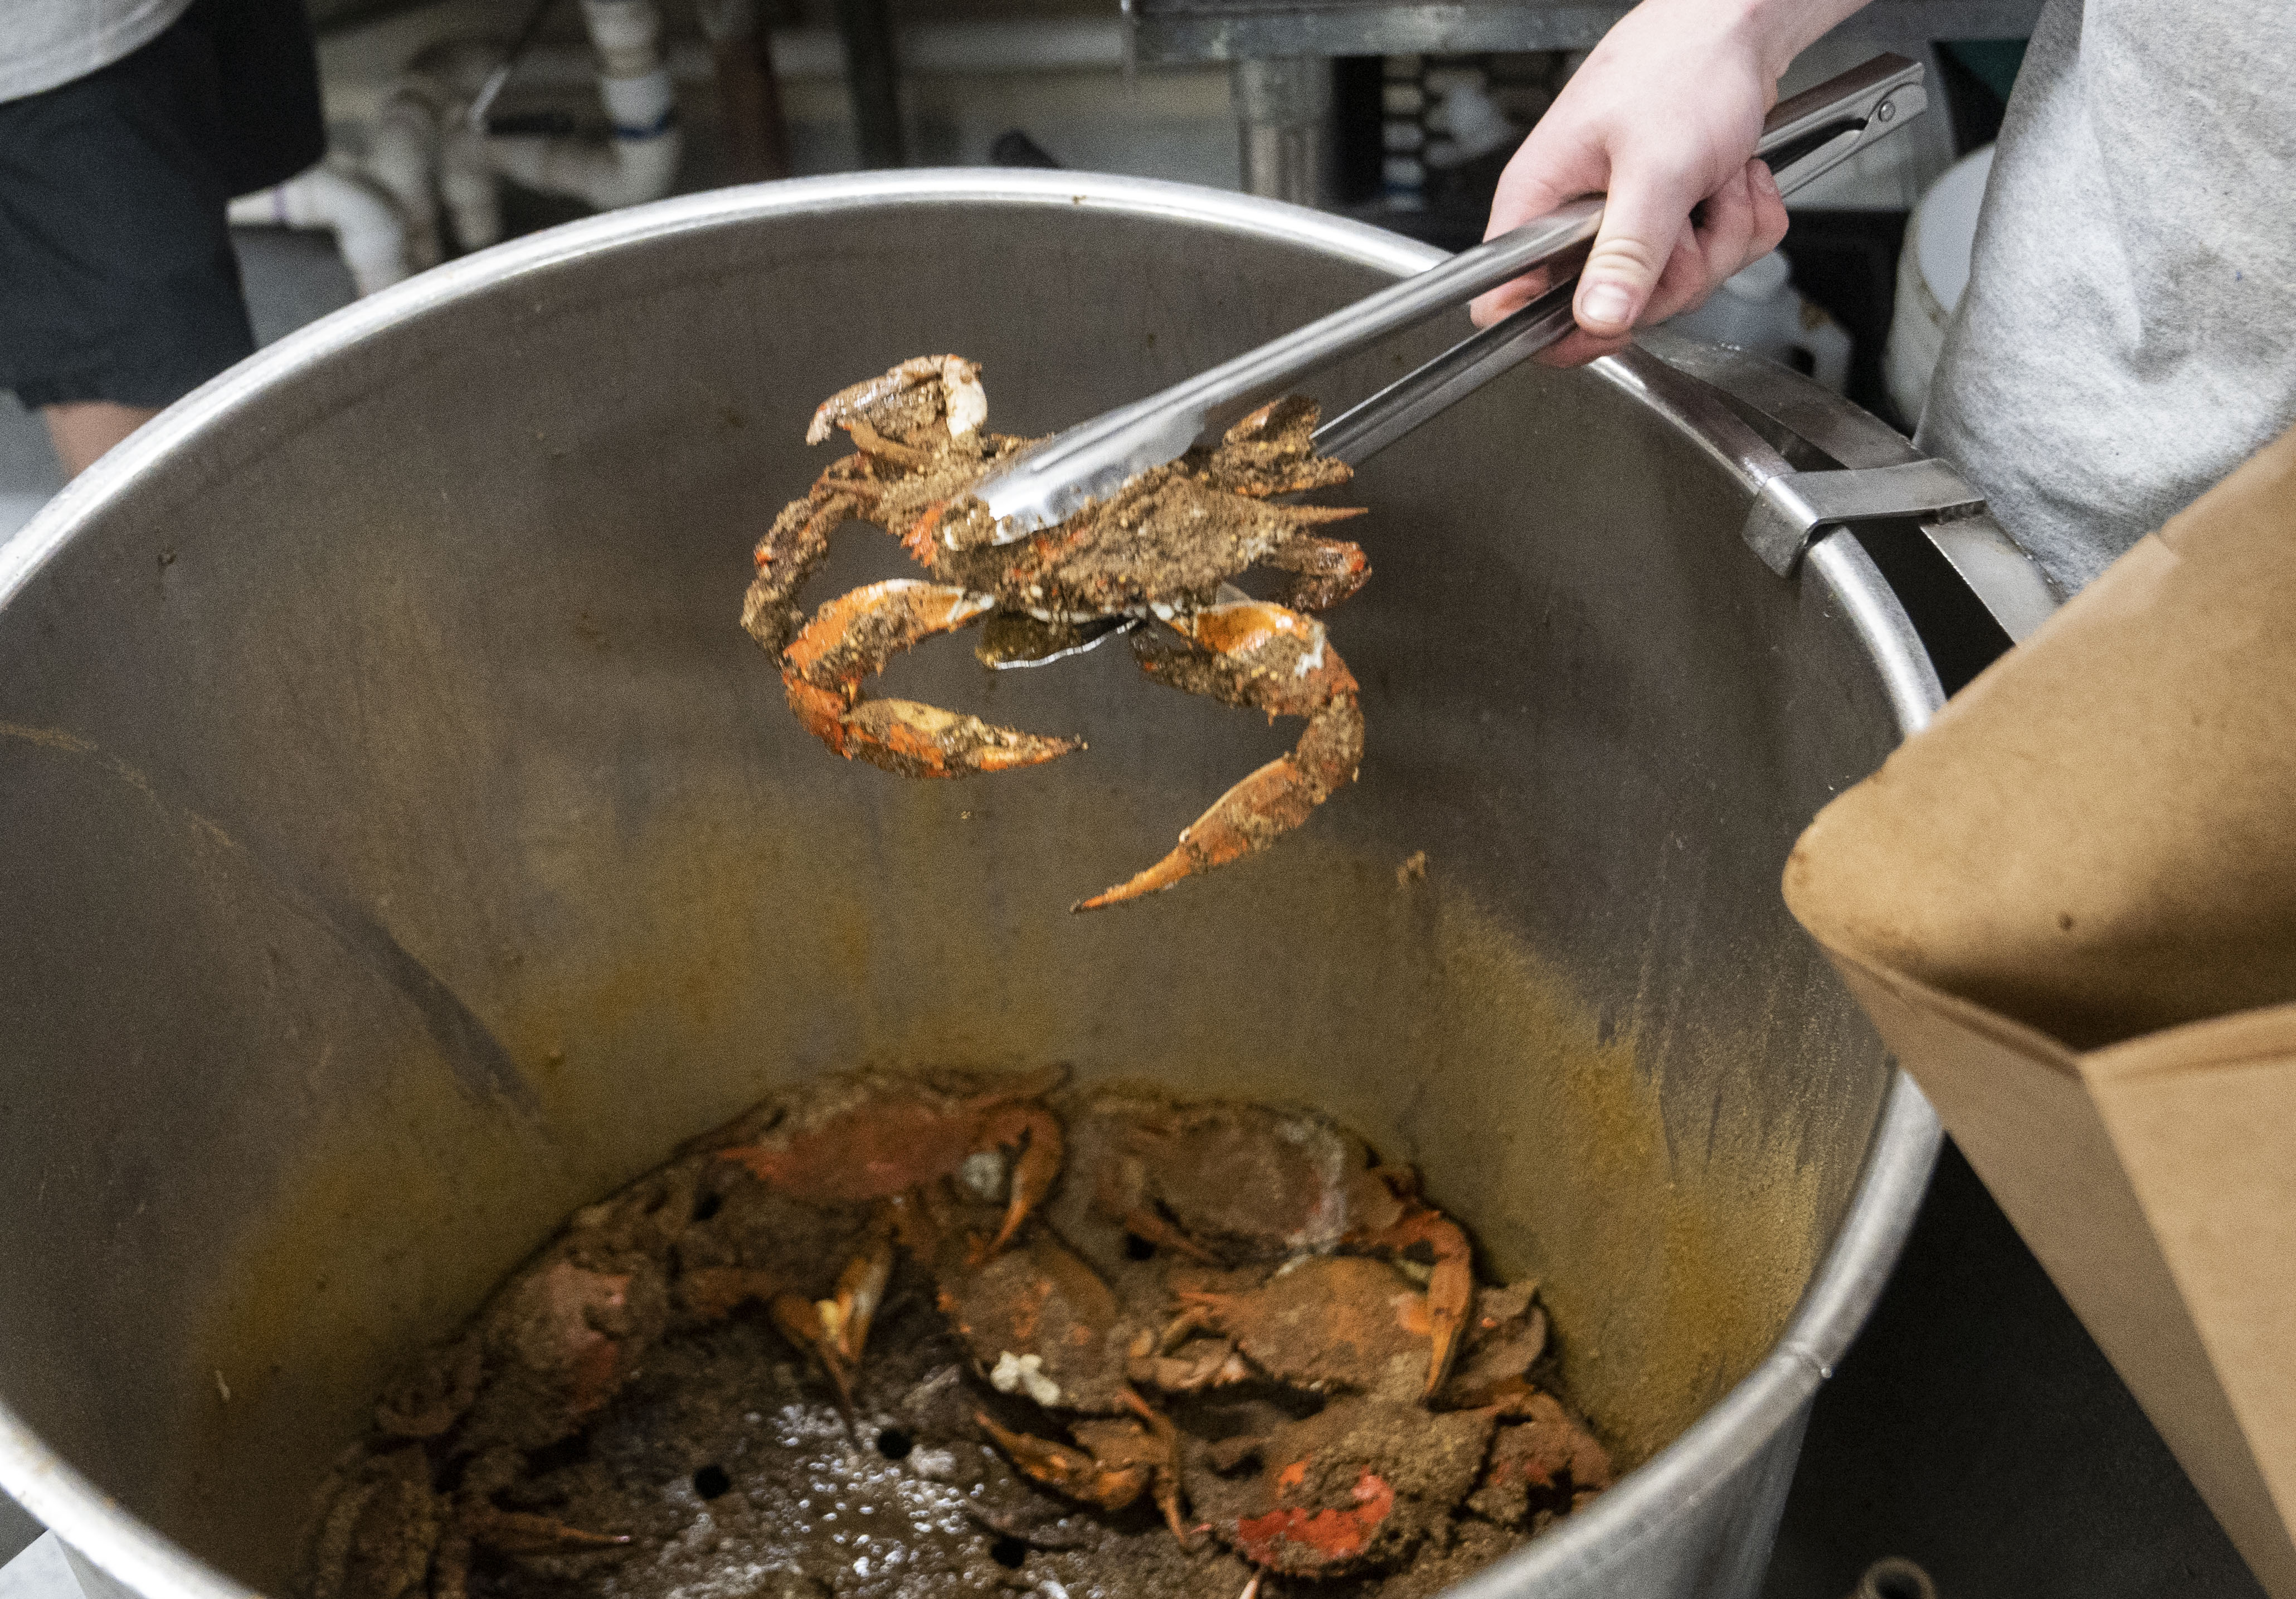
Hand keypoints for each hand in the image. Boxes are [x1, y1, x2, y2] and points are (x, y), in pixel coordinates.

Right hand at [1470, 0, 1867, 364]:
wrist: (1737, 25)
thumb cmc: (1682, 67)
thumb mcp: (1657, 166)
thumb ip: (1628, 250)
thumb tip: (1596, 318)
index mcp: (1540, 205)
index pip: (1505, 303)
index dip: (1555, 331)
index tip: (1612, 322)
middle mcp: (1576, 222)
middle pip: (1612, 310)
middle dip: (1675, 271)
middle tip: (1689, 217)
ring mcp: (1626, 223)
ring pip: (1672, 287)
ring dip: (1720, 237)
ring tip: (1717, 181)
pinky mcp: (1672, 219)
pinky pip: (1715, 259)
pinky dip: (1742, 222)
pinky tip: (1735, 179)